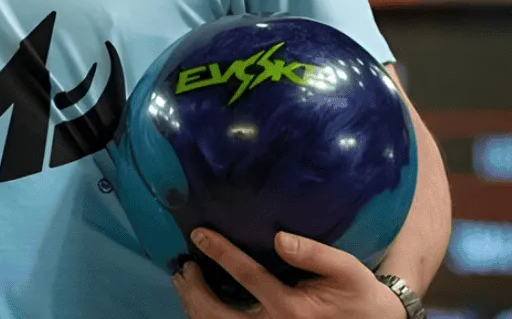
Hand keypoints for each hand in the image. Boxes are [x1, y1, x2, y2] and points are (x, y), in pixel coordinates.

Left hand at [172, 228, 406, 318]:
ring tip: (186, 285)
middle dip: (194, 291)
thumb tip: (279, 238)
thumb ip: (314, 253)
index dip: (220, 252)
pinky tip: (201, 306)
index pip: (246, 276)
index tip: (199, 234)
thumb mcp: (347, 270)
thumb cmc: (361, 298)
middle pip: (220, 316)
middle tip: (185, 268)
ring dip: (197, 309)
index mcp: (292, 308)